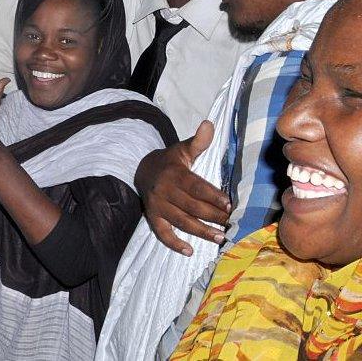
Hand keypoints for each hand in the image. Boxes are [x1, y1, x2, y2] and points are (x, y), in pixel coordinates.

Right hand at [135, 120, 230, 255]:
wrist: (143, 170)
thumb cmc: (170, 161)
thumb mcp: (182, 149)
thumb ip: (198, 141)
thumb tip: (210, 124)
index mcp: (174, 174)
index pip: (196, 187)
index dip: (213, 196)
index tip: (229, 204)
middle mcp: (164, 191)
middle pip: (191, 207)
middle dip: (213, 216)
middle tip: (230, 223)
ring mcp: (157, 206)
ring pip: (181, 222)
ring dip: (201, 231)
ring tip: (220, 237)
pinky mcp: (153, 217)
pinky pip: (162, 233)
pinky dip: (174, 243)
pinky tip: (189, 251)